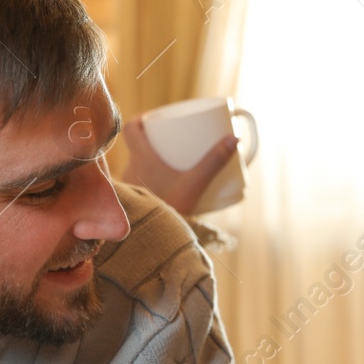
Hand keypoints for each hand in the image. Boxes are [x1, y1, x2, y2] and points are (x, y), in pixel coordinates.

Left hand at [119, 114, 236, 215]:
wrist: (152, 243)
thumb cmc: (170, 209)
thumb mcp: (196, 183)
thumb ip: (214, 161)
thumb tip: (235, 137)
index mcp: (141, 158)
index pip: (130, 129)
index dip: (140, 120)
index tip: (152, 121)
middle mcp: (130, 170)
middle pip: (134, 148)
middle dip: (150, 143)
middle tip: (167, 143)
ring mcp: (129, 189)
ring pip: (135, 168)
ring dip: (147, 164)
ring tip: (166, 166)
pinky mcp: (133, 205)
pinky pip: (136, 186)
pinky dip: (147, 183)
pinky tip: (159, 189)